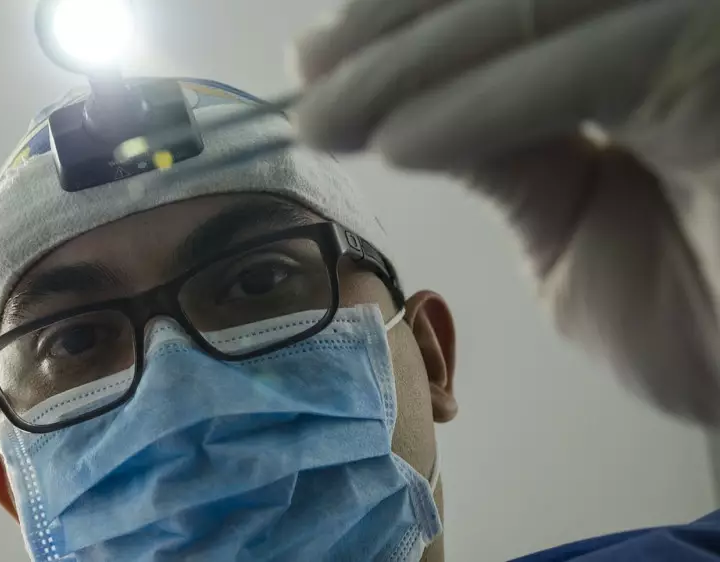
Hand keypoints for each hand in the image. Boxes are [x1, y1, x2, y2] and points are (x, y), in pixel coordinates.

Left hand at [293, 0, 719, 425]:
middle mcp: (670, 15)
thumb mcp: (567, 222)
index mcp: (633, 40)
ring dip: (412, 63)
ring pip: (532, 5)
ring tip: (327, 119)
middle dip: (391, 29)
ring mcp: (701, 29)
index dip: (402, 18)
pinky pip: (596, 66)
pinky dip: (486, 105)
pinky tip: (403, 143)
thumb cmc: (696, 309)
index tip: (314, 62)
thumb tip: (398, 103)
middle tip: (306, 80)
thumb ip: (502, 151)